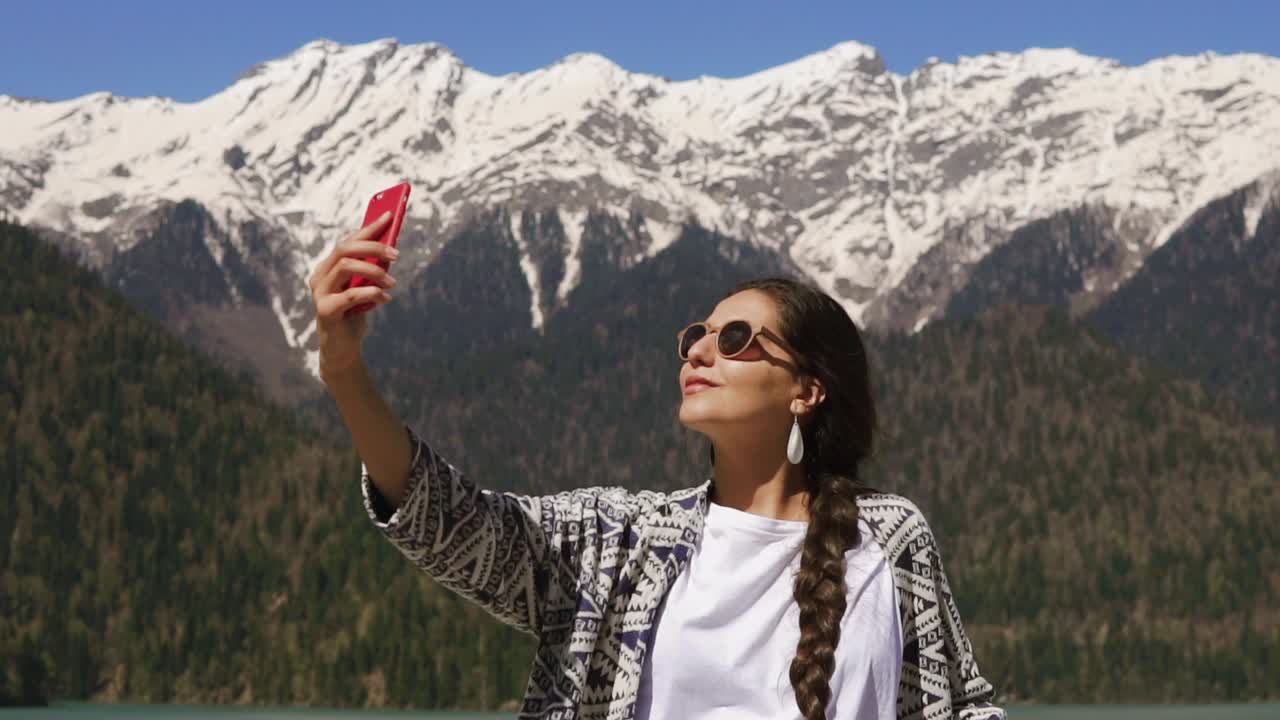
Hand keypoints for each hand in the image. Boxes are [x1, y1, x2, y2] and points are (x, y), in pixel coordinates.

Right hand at [309, 211, 399, 377]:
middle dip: (373, 246)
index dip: (369, 228)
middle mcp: (320, 276)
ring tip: (392, 282)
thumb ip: (371, 269)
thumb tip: (391, 248)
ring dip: (374, 271)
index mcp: (328, 267)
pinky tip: (386, 299)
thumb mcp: (364, 287)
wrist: (343, 348)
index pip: (348, 240)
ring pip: (346, 266)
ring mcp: (320, 292)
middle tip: (397, 253)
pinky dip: (373, 294)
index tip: (390, 216)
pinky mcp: (325, 310)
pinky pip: (351, 295)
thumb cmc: (354, 314)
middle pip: (345, 249)